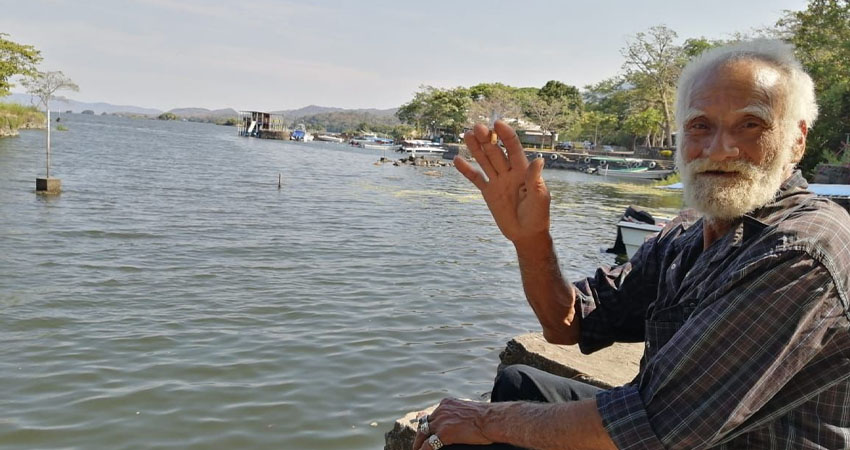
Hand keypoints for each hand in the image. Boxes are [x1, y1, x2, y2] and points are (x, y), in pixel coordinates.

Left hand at [412, 398, 493, 449]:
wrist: (492, 419)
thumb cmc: (487, 416)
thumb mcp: (469, 410)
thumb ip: (460, 414)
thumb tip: (461, 422)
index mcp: (447, 403)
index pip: (433, 414)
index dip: (429, 424)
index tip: (427, 430)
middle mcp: (441, 410)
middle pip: (424, 423)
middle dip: (420, 433)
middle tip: (418, 442)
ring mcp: (441, 422)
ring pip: (423, 433)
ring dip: (418, 443)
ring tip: (417, 449)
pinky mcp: (443, 434)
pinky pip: (428, 445)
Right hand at [455, 120, 549, 244]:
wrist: (527, 234)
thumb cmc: (538, 215)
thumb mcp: (540, 197)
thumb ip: (535, 179)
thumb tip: (539, 160)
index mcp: (523, 171)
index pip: (514, 149)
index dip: (506, 136)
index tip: (497, 124)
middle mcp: (509, 172)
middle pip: (496, 152)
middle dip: (487, 139)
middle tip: (477, 127)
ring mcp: (498, 181)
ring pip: (485, 161)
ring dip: (476, 148)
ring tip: (467, 134)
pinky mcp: (488, 192)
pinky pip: (476, 179)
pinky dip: (467, 170)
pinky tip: (457, 160)